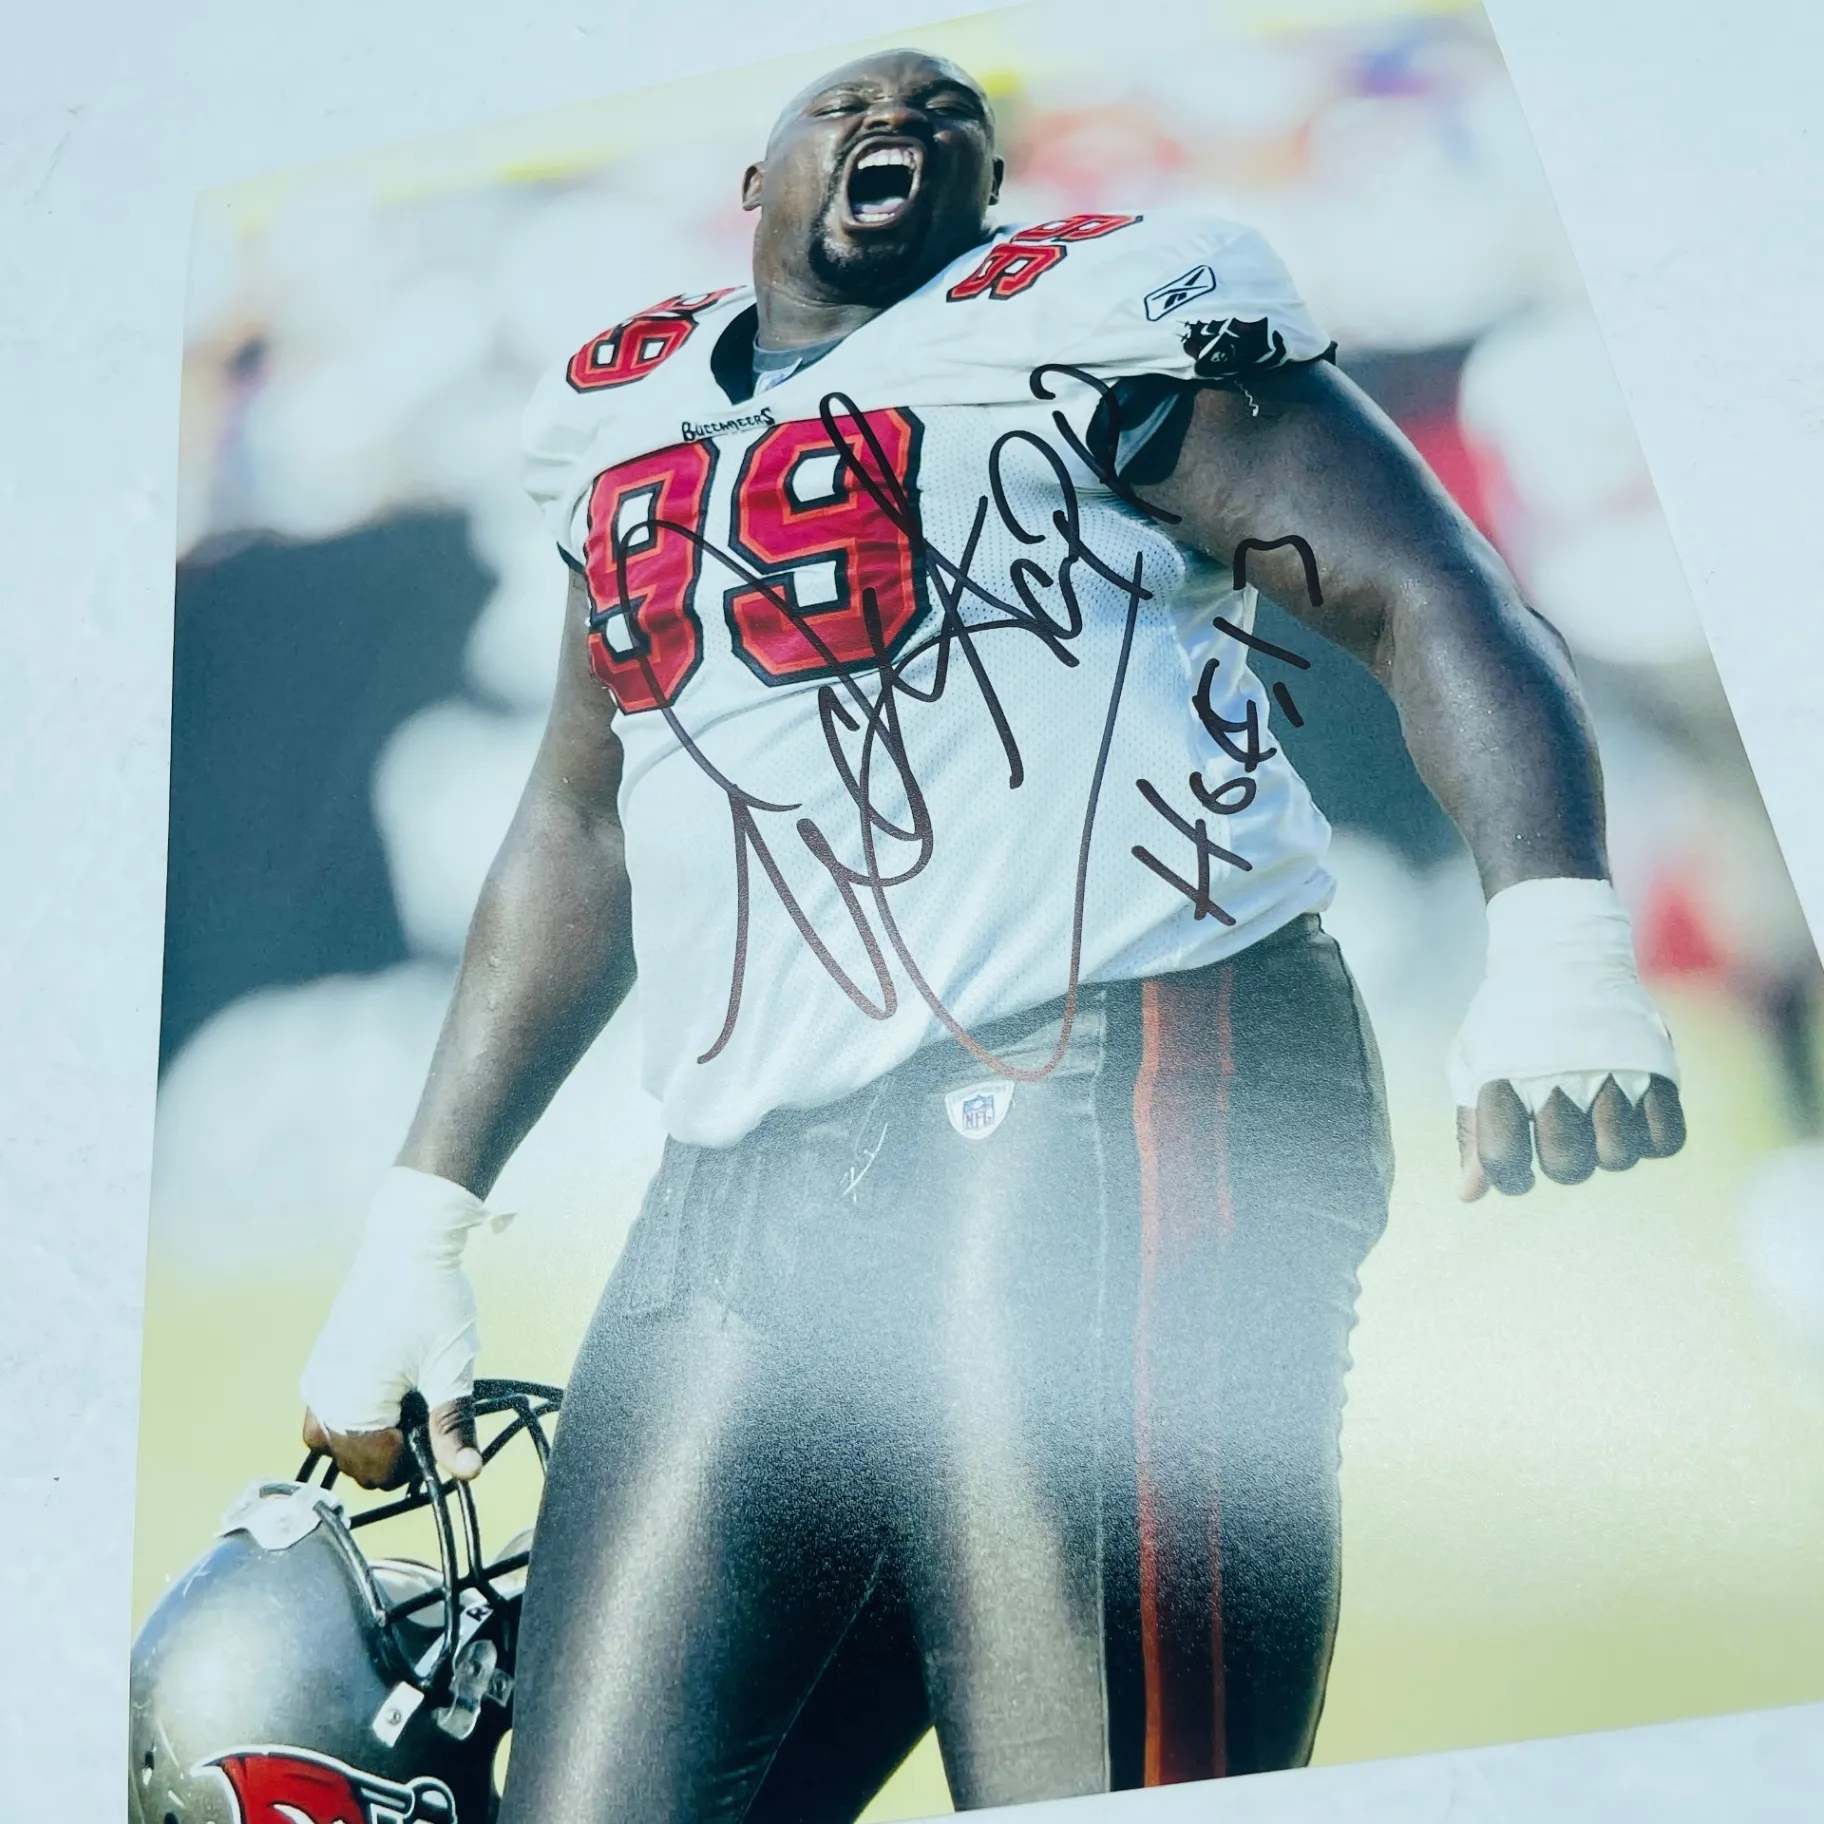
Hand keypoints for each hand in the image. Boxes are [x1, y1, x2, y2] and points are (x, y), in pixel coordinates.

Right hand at [298, 1167, 491, 1487]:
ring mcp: (317, 1379)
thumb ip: (453, 1426)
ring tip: (406, 1402)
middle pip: (352, 1462)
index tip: (436, 1433)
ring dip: (368, 1437)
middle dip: (390, 1452)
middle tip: (425, 1412)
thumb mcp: (451, 1366)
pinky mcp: (321, 1362)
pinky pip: (326, 1412)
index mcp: (352, 1406)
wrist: (407, 1245)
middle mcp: (323, 1398)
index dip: (413, 1463)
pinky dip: (353, 1415)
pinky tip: (388, 1387)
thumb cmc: (432, 1300)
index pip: (376, 1471)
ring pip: (334, 1441)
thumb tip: (468, 1472)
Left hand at [1447, 879, 1685, 1203]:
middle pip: (1566, 1167)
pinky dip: (1652, 1137)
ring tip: (1594, 1105)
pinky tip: (1633, 1110)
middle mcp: (1562, 1081)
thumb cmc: (1510, 1017)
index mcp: (1507, 1080)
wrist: (1561, 948)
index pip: (1505, 1163)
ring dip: (1605, 1144)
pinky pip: (1667, 1140)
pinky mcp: (1658, 1070)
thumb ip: (1472, 1129)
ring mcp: (1614, 1076)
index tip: (1512, 1145)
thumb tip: (1470, 1195)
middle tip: (1557, 1116)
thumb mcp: (1475, 1061)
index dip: (1507, 1168)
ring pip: (1618, 1158)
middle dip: (1557, 1156)